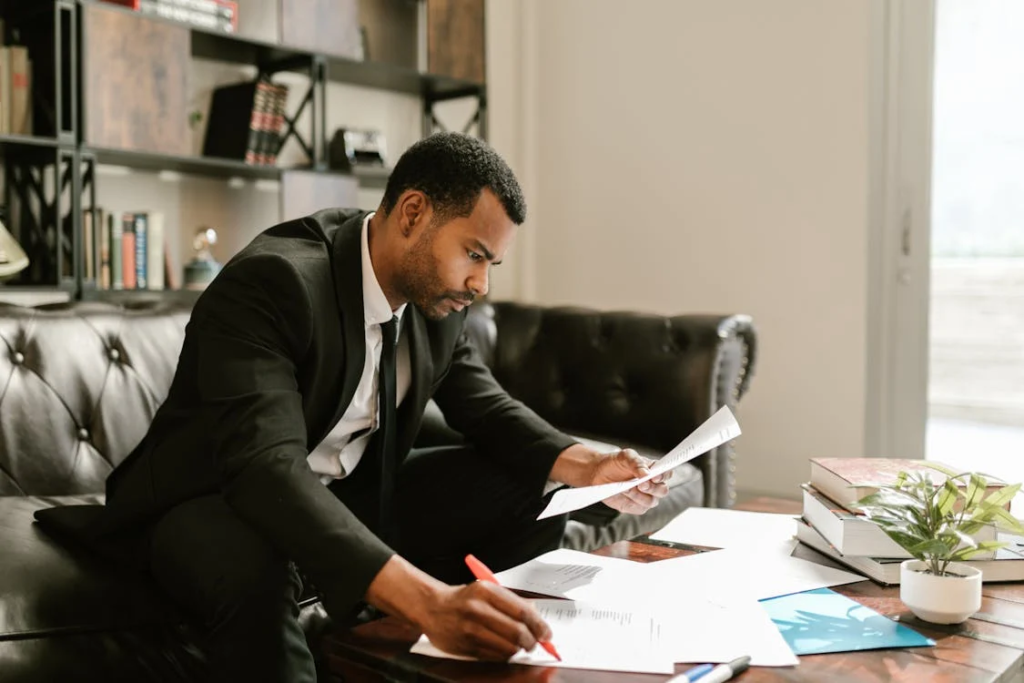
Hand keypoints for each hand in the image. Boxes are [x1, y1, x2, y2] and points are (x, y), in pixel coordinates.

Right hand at [421, 581, 551, 660]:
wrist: (432, 608)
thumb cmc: (464, 599)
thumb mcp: (487, 591)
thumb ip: (511, 601)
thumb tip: (537, 615)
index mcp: (486, 591)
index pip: (522, 611)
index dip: (539, 625)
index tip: (547, 633)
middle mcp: (478, 609)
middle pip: (517, 632)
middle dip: (532, 641)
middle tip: (535, 643)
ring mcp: (470, 629)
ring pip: (507, 647)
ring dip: (518, 649)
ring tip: (518, 645)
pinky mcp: (466, 646)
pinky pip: (495, 656)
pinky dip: (504, 655)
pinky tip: (502, 648)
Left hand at [592, 448, 671, 514]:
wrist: (599, 473)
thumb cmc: (616, 463)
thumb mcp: (625, 456)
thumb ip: (637, 463)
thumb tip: (646, 474)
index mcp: (655, 470)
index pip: (667, 473)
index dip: (664, 475)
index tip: (654, 476)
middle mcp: (654, 485)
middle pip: (663, 490)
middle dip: (652, 488)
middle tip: (641, 484)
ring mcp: (647, 497)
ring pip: (651, 501)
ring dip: (638, 495)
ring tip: (625, 487)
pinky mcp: (636, 507)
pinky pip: (638, 508)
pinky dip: (630, 502)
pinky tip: (622, 494)